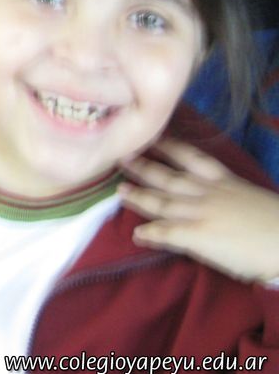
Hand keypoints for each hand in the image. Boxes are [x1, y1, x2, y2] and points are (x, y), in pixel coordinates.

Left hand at [120, 139, 278, 283]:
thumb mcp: (253, 198)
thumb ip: (232, 193)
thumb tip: (217, 196)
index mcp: (225, 182)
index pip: (192, 158)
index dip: (170, 147)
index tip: (152, 137)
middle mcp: (208, 193)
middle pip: (169, 177)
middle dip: (144, 166)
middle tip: (120, 157)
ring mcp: (200, 213)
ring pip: (161, 202)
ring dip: (139, 197)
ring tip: (119, 192)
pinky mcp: (198, 236)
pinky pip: (167, 233)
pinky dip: (151, 233)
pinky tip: (138, 234)